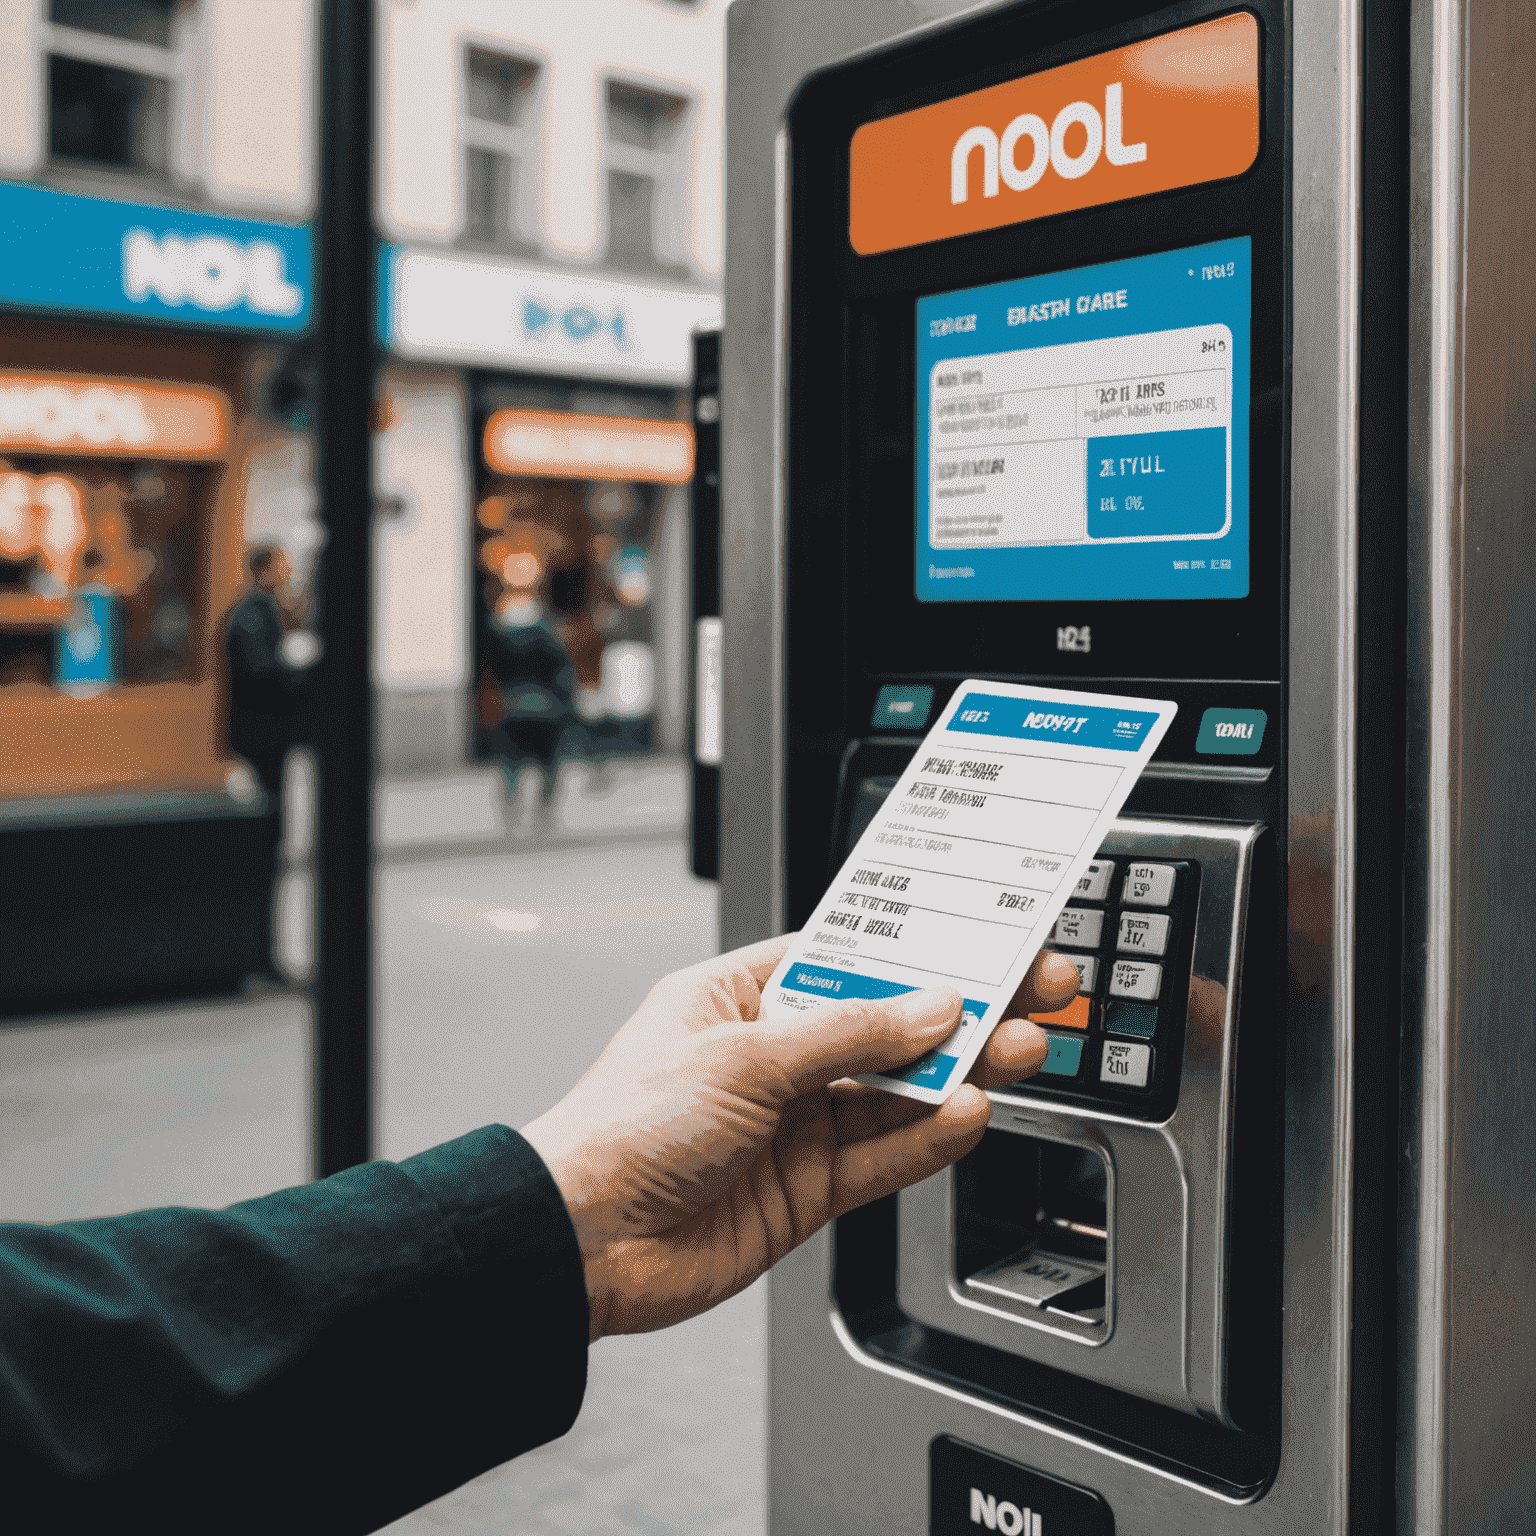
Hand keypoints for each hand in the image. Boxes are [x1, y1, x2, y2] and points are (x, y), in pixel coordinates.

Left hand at [521, 935, 1080, 1339]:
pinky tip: (969, 1113)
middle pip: (885, 1026)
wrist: (582, 1242)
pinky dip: (927, 1138)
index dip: (918, 951)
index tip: (982, 938)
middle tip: (1031, 994)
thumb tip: (930, 1008)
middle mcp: (770, 1056)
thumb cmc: (623, 1126)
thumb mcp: (741, 1058)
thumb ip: (847, 1035)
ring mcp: (791, 1123)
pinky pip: (882, 1155)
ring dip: (957, 1073)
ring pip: (894, 1091)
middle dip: (959, 1012)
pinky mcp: (806, 1187)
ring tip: (1019, 1052)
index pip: (848, 961)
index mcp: (739, 998)